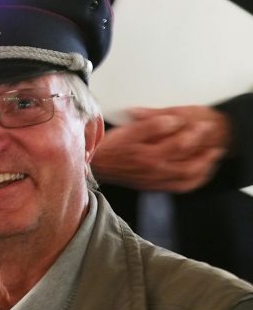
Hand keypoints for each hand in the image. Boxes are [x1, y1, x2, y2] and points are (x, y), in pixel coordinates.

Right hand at [92, 105, 229, 192]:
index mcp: (149, 155)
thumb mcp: (128, 130)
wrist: (94, 165)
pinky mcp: (152, 186)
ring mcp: (154, 181)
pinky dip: (193, 181)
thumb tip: (174, 121)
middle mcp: (154, 171)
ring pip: (187, 179)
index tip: (203, 124)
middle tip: (215, 143)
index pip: (181, 144)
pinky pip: (180, 188)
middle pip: (189, 164)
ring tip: (212, 158)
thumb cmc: (109, 147)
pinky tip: (198, 173)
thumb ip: (153, 124)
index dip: (195, 133)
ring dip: (204, 169)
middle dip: (206, 154)